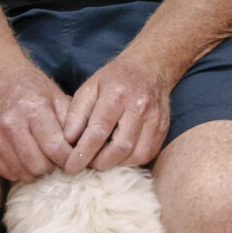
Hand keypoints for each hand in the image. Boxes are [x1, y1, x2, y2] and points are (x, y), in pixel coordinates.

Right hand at [0, 63, 77, 182]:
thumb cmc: (34, 90)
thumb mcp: (57, 98)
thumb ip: (72, 123)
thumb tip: (84, 150)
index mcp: (34, 109)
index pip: (55, 148)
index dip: (69, 159)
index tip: (74, 159)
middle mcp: (12, 123)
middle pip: (38, 165)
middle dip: (52, 166)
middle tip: (56, 159)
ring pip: (22, 172)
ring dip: (36, 171)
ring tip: (42, 159)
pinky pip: (6, 171)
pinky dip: (19, 170)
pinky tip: (26, 159)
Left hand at [61, 49, 176, 170]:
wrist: (149, 67)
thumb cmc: (115, 79)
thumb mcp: (90, 87)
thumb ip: (76, 113)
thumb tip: (68, 141)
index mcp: (117, 94)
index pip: (98, 131)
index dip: (83, 153)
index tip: (71, 166)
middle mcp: (139, 106)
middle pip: (120, 147)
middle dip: (100, 162)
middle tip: (87, 163)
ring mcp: (155, 118)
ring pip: (136, 155)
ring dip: (116, 163)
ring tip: (102, 157)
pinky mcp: (163, 128)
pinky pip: (148, 154)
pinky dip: (131, 160)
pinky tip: (119, 153)